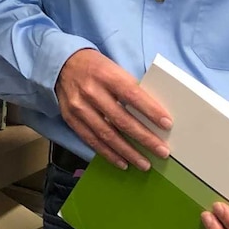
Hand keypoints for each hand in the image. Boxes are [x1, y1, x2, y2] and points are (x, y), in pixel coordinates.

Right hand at [55, 48, 171, 170]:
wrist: (62, 64)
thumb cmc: (96, 67)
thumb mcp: (113, 68)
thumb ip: (129, 87)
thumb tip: (152, 111)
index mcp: (106, 75)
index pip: (132, 95)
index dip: (150, 110)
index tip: (167, 124)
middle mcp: (92, 92)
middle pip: (121, 119)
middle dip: (144, 138)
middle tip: (162, 151)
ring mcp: (79, 107)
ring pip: (107, 135)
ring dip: (128, 152)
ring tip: (145, 164)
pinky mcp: (71, 119)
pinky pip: (91, 140)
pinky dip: (109, 154)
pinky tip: (123, 162)